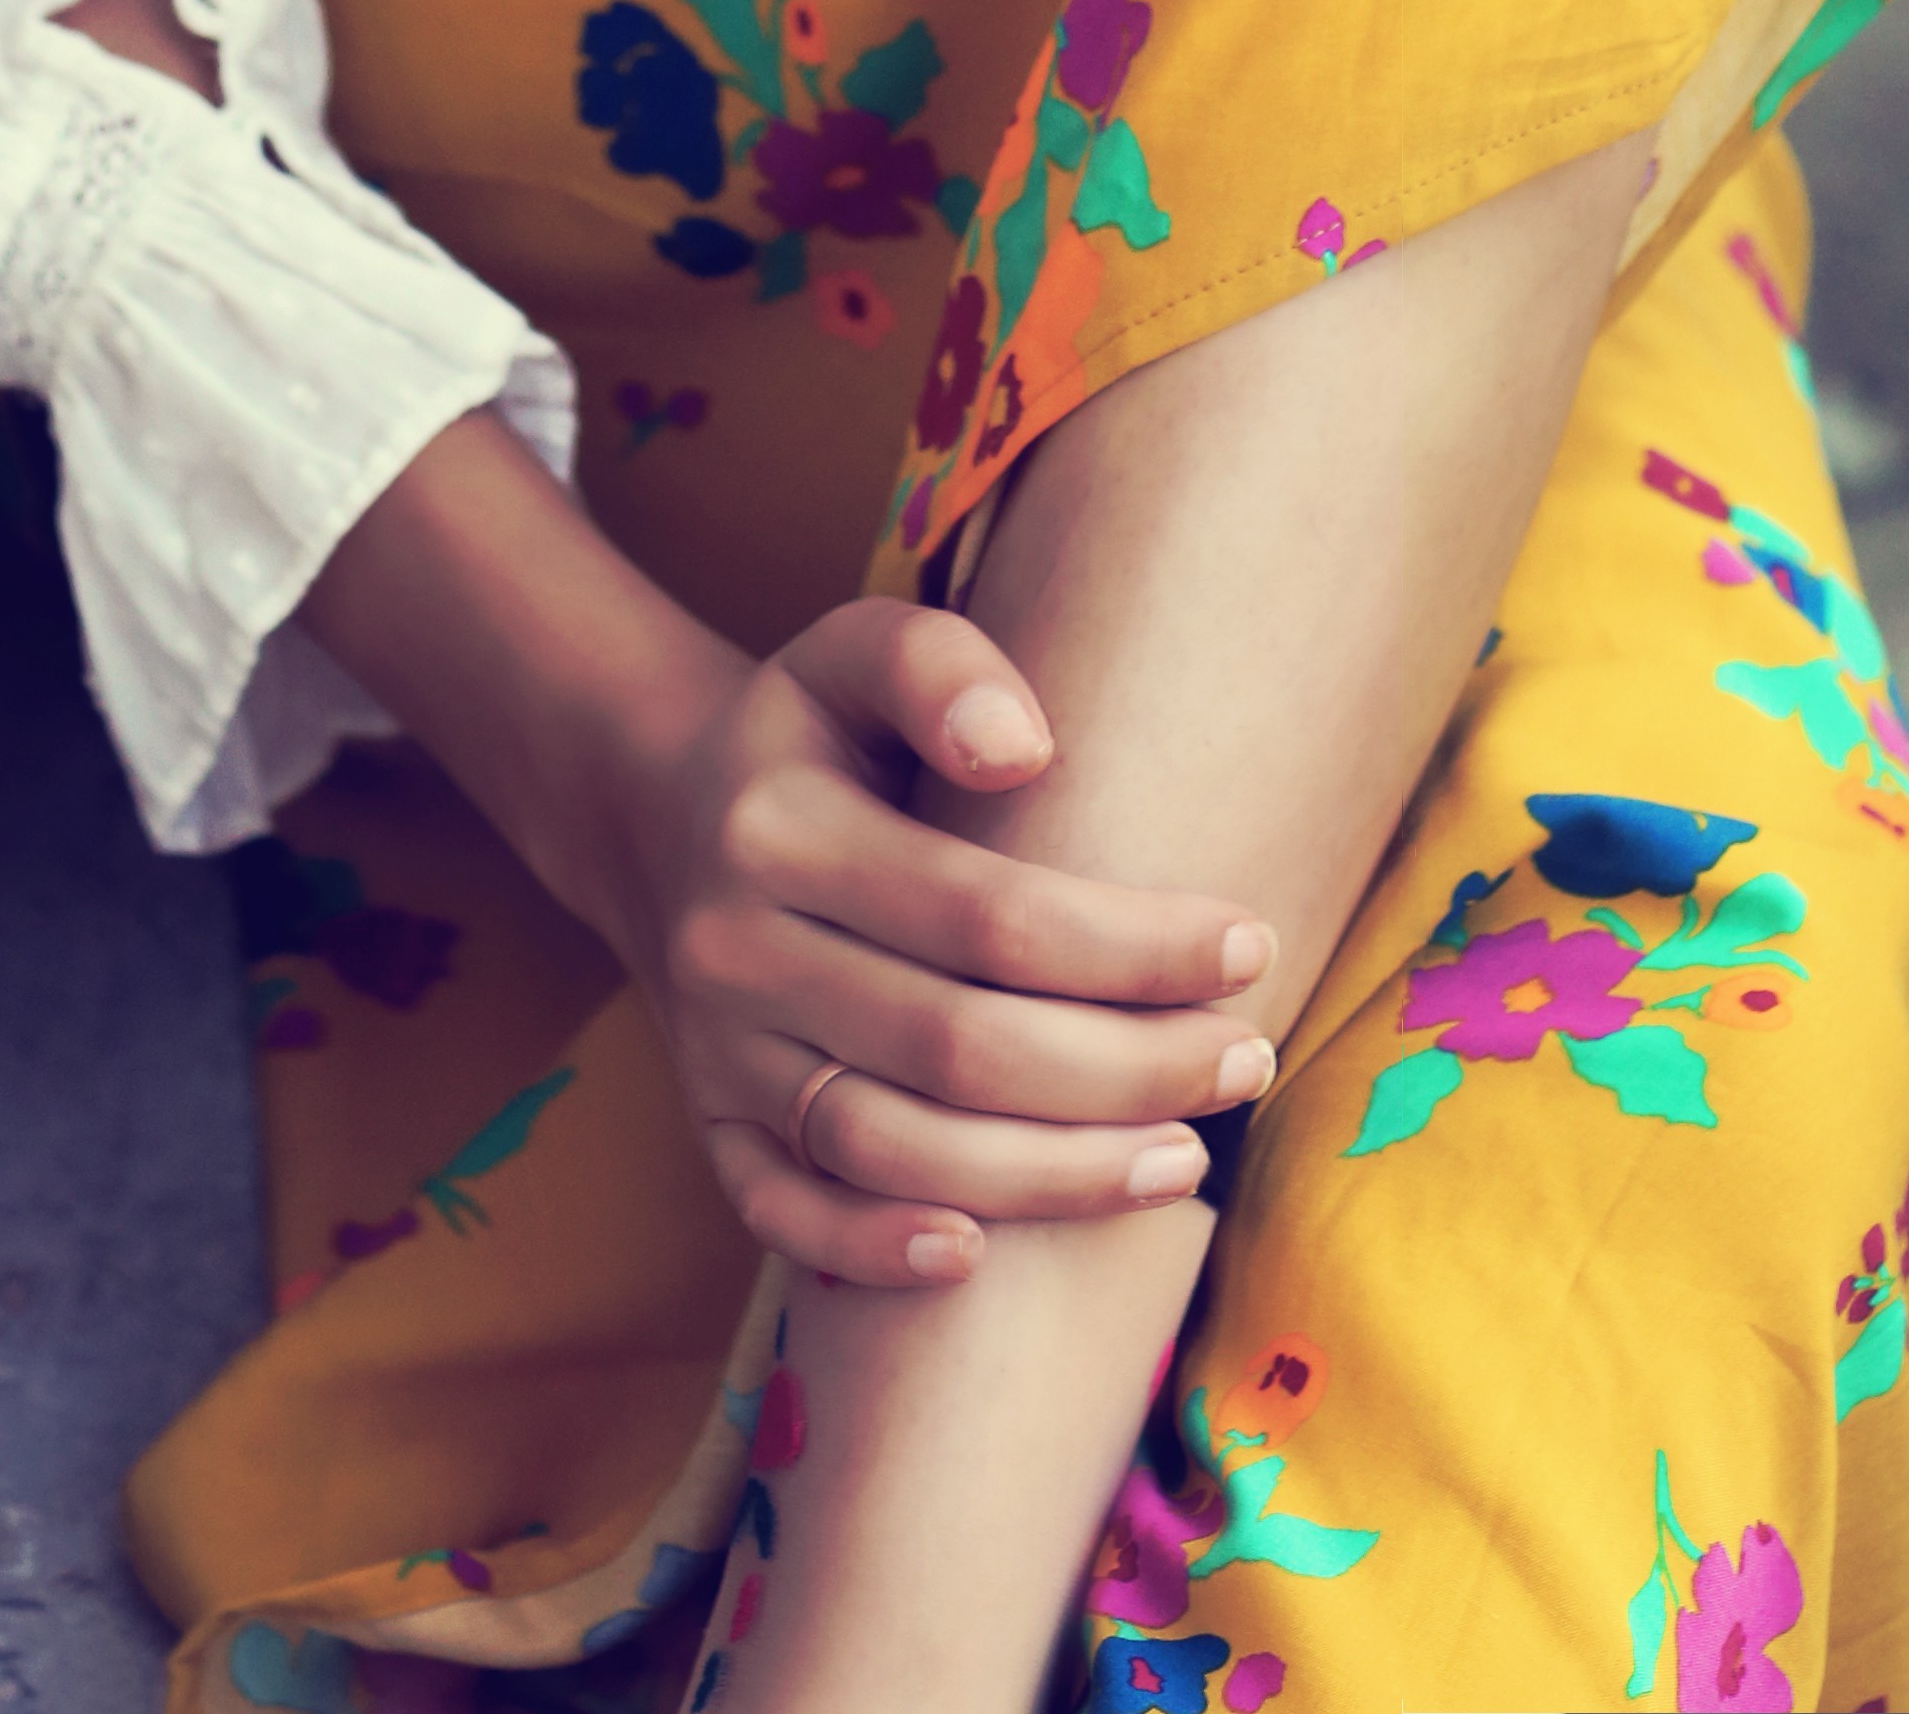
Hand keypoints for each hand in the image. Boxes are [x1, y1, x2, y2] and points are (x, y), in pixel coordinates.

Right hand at [598, 593, 1276, 1290]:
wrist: (661, 813)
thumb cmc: (812, 732)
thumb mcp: (856, 650)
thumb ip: (938, 667)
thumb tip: (1026, 747)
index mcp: (781, 827)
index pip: (988, 914)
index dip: (1129, 946)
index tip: (1246, 946)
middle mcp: (737, 951)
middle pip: (959, 1048)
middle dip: (1127, 1071)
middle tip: (1245, 1063)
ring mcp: (719, 1053)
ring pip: (894, 1149)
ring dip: (1051, 1177)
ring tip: (1183, 1160)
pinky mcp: (712, 1126)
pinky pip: (786, 1212)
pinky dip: (877, 1248)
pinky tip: (982, 1257)